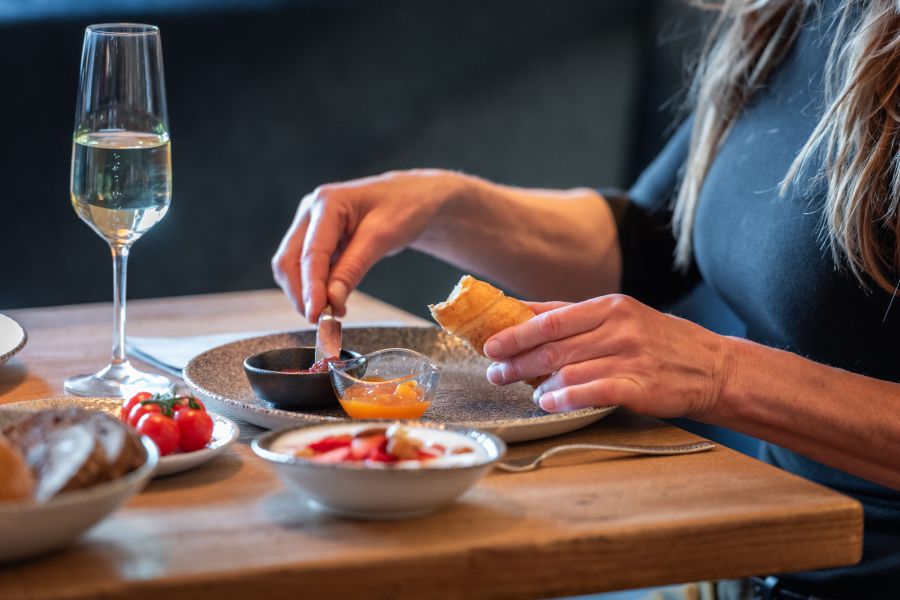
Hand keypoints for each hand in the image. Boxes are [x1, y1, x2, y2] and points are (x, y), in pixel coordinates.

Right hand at [271, 169, 459, 320]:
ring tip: (331, 314)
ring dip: (306, 293)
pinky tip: (331, 302)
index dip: (310, 288)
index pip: (311, 253)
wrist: (415, 198)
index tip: (315, 315)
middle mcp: (312, 211)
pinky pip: (307, 268)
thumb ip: (354, 268)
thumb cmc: (405, 207)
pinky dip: (315, 288)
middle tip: (322, 321)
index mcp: (327, 202)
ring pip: (293, 266)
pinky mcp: (318, 239)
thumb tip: (331, 300)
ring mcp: (312, 225)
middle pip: (290, 261)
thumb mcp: (383, 237)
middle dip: (302, 294)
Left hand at [482, 295, 730, 419]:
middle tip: (494, 372)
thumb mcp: (620, 317)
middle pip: (553, 346)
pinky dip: (565, 399)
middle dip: (517, 361)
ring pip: (569, 370)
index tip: (490, 343)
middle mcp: (618, 329)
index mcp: (609, 307)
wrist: (712, 366)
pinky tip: (549, 403)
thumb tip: (524, 314)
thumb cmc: (657, 341)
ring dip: (537, 384)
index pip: (551, 318)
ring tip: (523, 391)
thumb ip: (574, 317)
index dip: (516, 332)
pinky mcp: (640, 387)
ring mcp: (630, 358)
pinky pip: (592, 392)